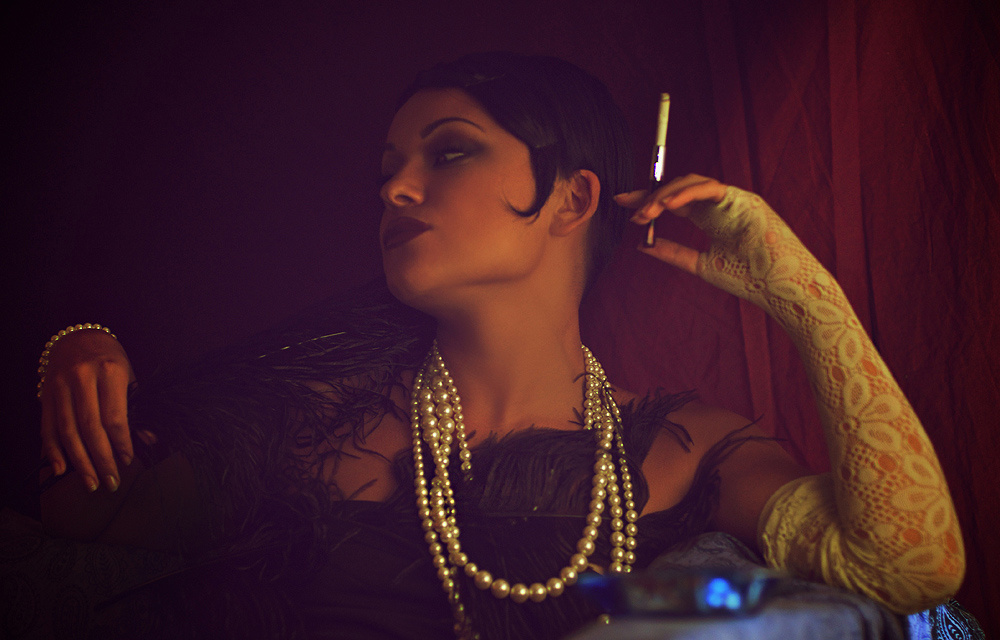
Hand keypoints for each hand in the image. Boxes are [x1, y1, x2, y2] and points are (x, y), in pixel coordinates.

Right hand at [39, 328, 136, 491]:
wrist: (78, 338)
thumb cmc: (110, 360)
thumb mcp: (129, 377)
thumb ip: (137, 409)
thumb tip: (149, 440)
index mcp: (110, 372)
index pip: (115, 417)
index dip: (121, 443)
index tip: (127, 461)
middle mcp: (82, 378)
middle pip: (90, 428)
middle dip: (101, 459)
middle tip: (110, 482)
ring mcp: (60, 386)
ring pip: (68, 431)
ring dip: (79, 461)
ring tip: (91, 482)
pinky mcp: (45, 394)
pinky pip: (48, 427)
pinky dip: (53, 450)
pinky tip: (62, 469)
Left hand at [615, 174, 810, 308]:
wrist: (782, 290)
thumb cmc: (749, 280)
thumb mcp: (700, 265)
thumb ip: (672, 252)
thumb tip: (641, 244)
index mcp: (712, 219)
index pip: (675, 201)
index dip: (649, 200)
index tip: (623, 204)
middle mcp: (722, 205)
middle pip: (680, 188)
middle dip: (651, 194)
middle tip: (627, 206)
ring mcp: (734, 200)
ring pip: (692, 183)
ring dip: (666, 194)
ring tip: (645, 211)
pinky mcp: (745, 200)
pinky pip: (711, 188)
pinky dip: (687, 192)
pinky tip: (668, 203)